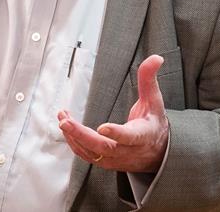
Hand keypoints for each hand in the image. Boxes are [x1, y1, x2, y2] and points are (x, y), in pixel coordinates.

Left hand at [57, 54, 168, 172]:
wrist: (157, 152)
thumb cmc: (153, 123)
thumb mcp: (154, 100)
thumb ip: (149, 79)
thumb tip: (156, 58)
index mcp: (143, 135)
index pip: (130, 137)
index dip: (117, 133)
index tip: (102, 127)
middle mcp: (129, 151)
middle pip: (104, 148)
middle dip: (82, 135)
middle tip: (65, 122)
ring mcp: (116, 159)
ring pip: (92, 153)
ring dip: (74, 136)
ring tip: (62, 118)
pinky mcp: (105, 162)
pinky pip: (86, 155)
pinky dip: (73, 142)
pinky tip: (66, 127)